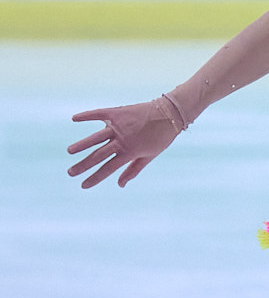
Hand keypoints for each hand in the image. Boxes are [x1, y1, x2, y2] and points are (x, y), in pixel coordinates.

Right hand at [67, 97, 182, 188]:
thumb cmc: (161, 137)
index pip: (108, 168)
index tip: (83, 185)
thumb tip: (120, 185)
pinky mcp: (117, 112)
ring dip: (82, 145)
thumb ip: (133, 170)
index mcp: (129, 152)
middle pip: (98, 155)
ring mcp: (118, 126)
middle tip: (70, 173)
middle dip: (83, 165)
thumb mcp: (149, 156)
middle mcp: (121, 140)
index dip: (95, 178)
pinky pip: (99, 114)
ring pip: (96, 137)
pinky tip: (74, 118)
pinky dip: (86, 116)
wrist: (169, 113)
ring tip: (70, 151)